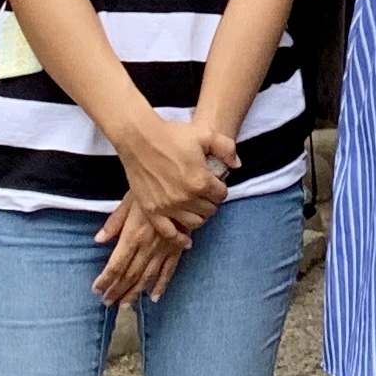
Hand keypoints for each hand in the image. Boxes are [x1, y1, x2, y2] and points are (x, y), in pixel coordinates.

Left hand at [94, 198, 191, 303]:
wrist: (182, 186)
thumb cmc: (152, 189)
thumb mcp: (129, 201)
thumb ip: (114, 222)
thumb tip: (98, 239)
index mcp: (133, 236)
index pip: (116, 264)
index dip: (106, 279)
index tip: (96, 289)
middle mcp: (147, 247)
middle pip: (130, 275)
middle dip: (117, 290)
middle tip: (107, 302)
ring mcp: (163, 250)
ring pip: (146, 277)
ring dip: (135, 293)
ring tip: (125, 306)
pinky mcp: (176, 248)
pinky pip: (168, 271)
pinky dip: (160, 285)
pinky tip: (153, 297)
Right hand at [115, 105, 231, 233]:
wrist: (139, 138)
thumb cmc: (172, 134)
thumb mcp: (205, 134)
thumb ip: (226, 149)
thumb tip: (237, 166)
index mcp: (201, 181)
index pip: (221, 195)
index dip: (220, 188)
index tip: (214, 183)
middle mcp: (185, 198)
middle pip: (209, 210)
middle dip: (210, 202)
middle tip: (205, 194)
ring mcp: (167, 206)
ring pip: (194, 223)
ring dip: (199, 217)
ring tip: (196, 208)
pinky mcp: (152, 211)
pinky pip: (168, 233)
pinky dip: (179, 239)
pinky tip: (186, 241)